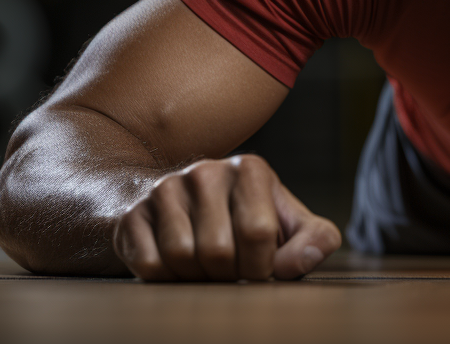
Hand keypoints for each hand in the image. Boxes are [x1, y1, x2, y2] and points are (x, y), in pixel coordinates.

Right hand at [112, 154, 341, 280]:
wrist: (184, 206)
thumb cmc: (246, 219)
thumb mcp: (290, 222)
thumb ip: (315, 240)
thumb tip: (300, 262)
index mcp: (251, 170)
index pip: (258, 232)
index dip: (261, 267)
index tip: (261, 270)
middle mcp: (207, 171)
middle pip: (218, 250)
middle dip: (230, 276)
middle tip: (232, 273)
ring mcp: (166, 189)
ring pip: (182, 257)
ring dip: (198, 278)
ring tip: (207, 268)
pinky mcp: (134, 213)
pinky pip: (150, 264)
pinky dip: (167, 279)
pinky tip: (179, 267)